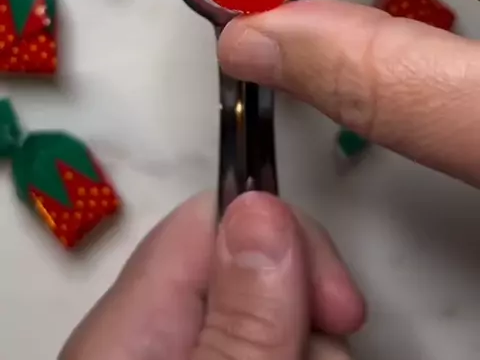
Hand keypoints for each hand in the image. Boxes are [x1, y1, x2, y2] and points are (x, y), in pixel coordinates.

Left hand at [60, 191, 363, 359]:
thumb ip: (241, 314)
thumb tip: (261, 206)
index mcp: (132, 319)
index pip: (212, 216)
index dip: (286, 236)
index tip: (341, 300)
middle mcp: (153, 332)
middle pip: (257, 269)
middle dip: (308, 309)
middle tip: (321, 357)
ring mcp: (184, 353)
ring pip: (276, 316)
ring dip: (312, 347)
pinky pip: (268, 345)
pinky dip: (301, 358)